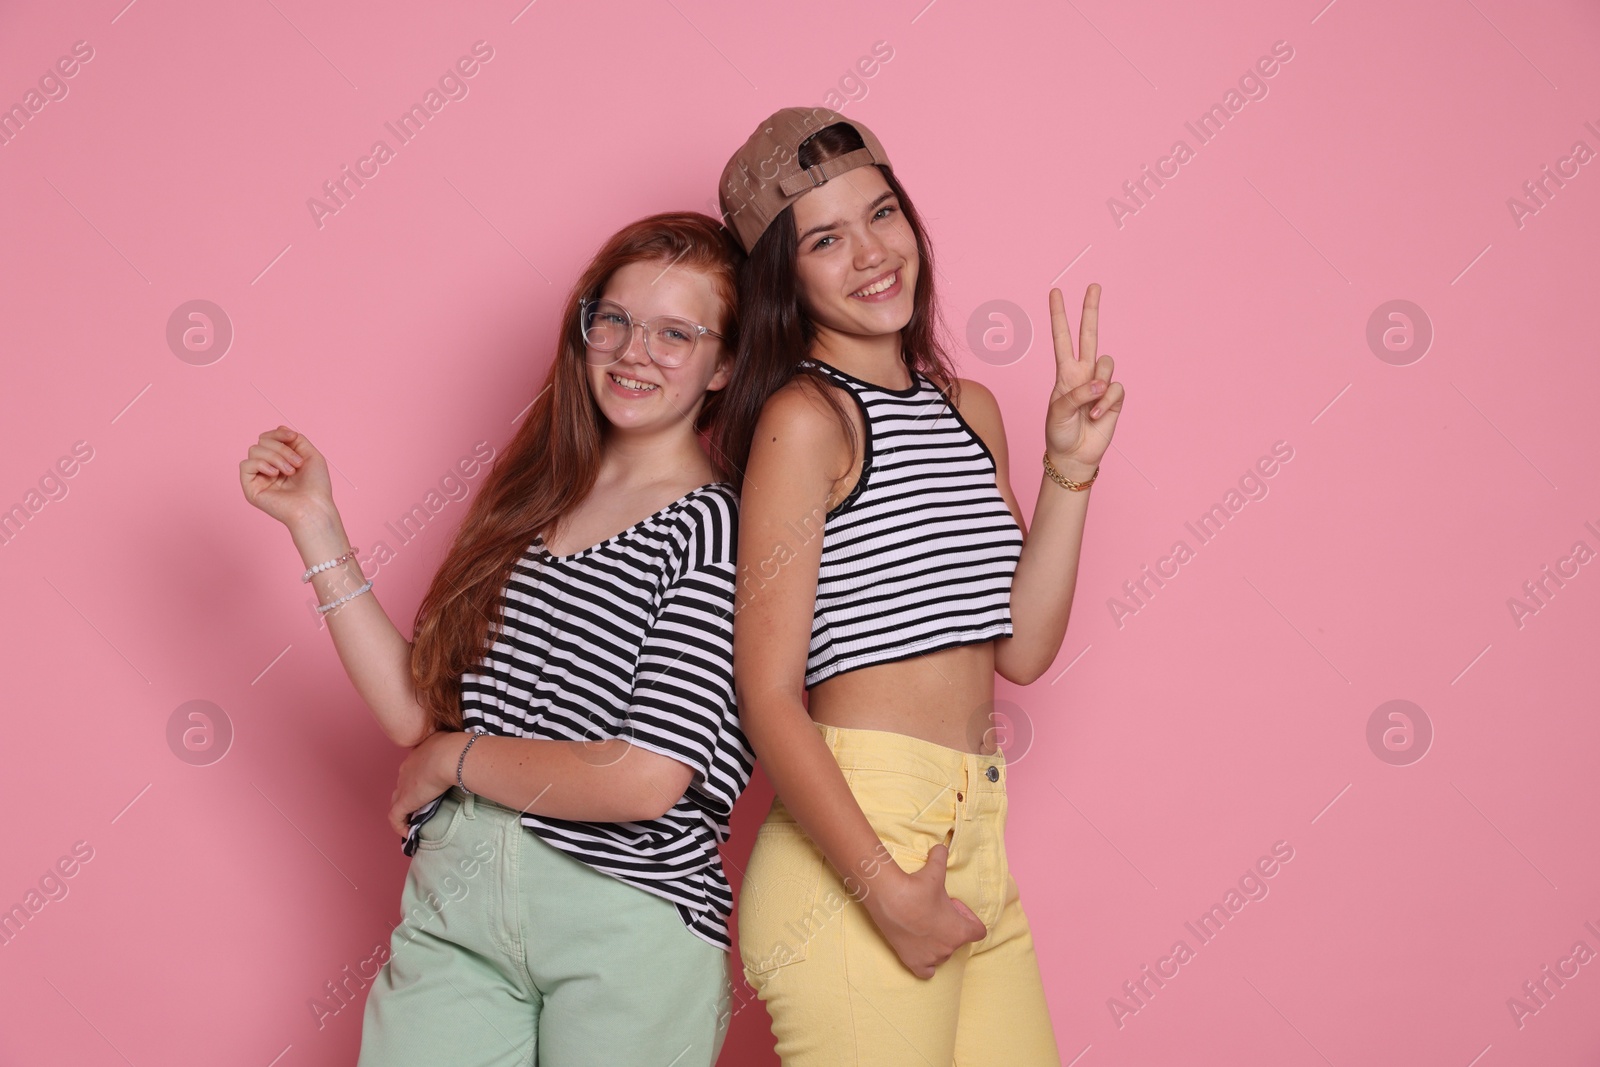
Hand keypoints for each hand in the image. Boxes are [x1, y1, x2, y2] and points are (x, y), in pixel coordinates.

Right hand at [239, 425, 335, 528]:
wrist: (314, 508)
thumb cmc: (316, 486)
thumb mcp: (310, 455)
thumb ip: (296, 439)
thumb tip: (280, 426)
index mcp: (281, 461)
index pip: (269, 438)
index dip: (279, 434)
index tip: (293, 436)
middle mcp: (268, 468)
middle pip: (262, 442)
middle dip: (281, 448)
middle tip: (297, 464)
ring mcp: (258, 478)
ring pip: (254, 450)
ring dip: (275, 457)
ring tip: (289, 471)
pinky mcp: (250, 488)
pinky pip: (245, 465)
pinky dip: (261, 464)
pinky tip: (274, 474)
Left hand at [388, 729, 458, 836]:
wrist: (449, 757)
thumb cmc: (455, 750)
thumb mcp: (454, 748)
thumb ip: (454, 755)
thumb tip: (465, 760)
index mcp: (418, 756)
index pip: (413, 770)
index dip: (418, 782)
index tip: (428, 790)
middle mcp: (406, 769)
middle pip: (403, 785)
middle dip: (410, 795)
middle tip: (422, 807)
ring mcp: (403, 785)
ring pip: (396, 800)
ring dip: (404, 811)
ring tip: (414, 821)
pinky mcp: (404, 801)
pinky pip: (395, 817)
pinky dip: (400, 826)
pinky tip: (409, 834)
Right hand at [864, 843, 987, 978]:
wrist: (889, 899)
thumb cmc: (917, 887)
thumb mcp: (935, 870)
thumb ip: (941, 858)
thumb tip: (941, 846)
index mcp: (960, 930)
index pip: (978, 930)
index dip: (967, 917)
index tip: (952, 906)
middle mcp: (949, 948)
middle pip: (957, 940)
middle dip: (948, 926)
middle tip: (933, 910)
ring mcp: (932, 957)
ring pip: (942, 953)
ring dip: (936, 941)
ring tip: (922, 923)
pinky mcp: (914, 963)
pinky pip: (927, 972)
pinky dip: (926, 964)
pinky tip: (920, 951)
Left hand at [1043, 283, 1123, 471]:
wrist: (1073, 455)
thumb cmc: (1059, 432)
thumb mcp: (1057, 411)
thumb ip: (1076, 393)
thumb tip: (1100, 382)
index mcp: (1064, 371)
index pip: (1061, 337)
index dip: (1058, 315)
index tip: (1055, 292)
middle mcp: (1083, 372)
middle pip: (1089, 334)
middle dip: (1090, 309)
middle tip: (1093, 286)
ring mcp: (1100, 383)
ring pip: (1107, 363)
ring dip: (1098, 384)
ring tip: (1087, 408)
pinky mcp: (1115, 397)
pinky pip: (1115, 388)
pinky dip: (1105, 402)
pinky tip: (1096, 416)